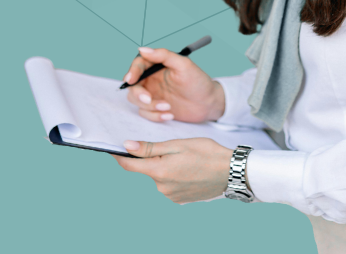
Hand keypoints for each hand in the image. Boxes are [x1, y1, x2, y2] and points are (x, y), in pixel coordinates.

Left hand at [110, 138, 235, 204]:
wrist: (230, 172)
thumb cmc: (207, 152)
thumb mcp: (179, 144)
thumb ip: (151, 147)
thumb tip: (127, 146)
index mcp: (159, 171)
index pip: (129, 165)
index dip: (120, 155)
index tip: (115, 147)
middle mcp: (161, 187)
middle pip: (147, 169)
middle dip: (155, 158)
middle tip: (175, 148)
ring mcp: (170, 196)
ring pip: (160, 177)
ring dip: (166, 167)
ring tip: (188, 159)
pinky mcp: (179, 200)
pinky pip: (170, 185)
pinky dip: (175, 176)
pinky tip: (191, 170)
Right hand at [123, 47, 225, 123]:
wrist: (208, 103)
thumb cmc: (199, 82)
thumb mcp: (184, 65)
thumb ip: (164, 55)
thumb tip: (142, 50)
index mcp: (157, 66)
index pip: (139, 64)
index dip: (132, 71)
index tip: (131, 79)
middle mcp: (152, 79)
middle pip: (133, 85)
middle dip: (138, 93)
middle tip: (148, 98)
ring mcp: (153, 94)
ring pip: (136, 101)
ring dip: (149, 106)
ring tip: (168, 107)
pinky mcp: (155, 108)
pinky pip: (146, 113)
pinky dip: (155, 116)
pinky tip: (170, 115)